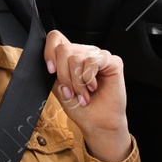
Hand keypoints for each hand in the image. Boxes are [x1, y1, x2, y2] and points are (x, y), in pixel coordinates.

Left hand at [43, 30, 128, 153]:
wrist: (97, 123)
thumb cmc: (80, 108)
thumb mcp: (59, 88)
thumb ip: (54, 71)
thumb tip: (48, 61)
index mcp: (70, 57)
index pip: (56, 38)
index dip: (49, 52)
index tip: (51, 71)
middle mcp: (85, 53)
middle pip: (64, 49)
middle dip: (64, 75)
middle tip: (71, 92)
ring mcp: (99, 56)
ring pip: (76, 57)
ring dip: (77, 82)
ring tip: (83, 94)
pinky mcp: (113, 61)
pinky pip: (92, 60)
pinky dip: (89, 78)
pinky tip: (93, 87)